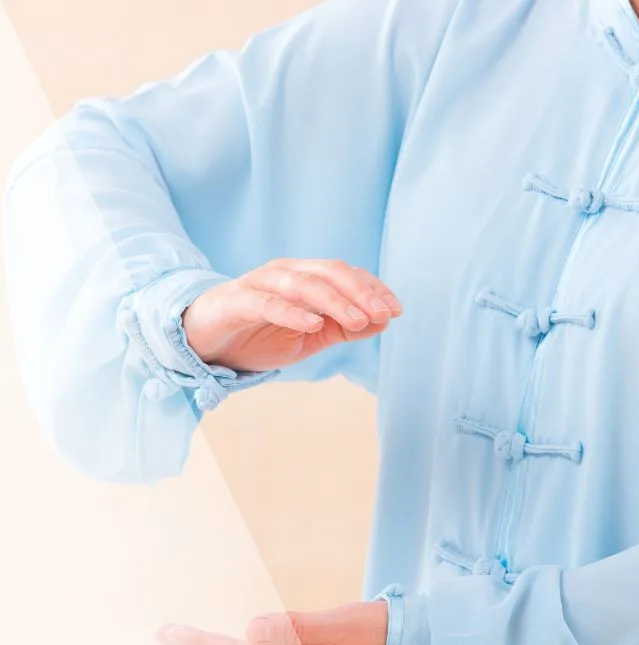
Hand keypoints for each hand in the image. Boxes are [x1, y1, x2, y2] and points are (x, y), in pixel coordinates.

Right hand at [182, 259, 402, 371]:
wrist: (208, 342)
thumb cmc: (261, 334)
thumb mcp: (311, 336)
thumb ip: (344, 327)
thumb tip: (384, 320)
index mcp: (306, 277)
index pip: (346, 275)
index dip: (372, 289)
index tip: (396, 309)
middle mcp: (286, 273)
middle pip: (329, 272)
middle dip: (360, 292)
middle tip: (384, 313)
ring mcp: (261, 283)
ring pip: (303, 284)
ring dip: (335, 302)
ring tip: (358, 321)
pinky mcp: (239, 300)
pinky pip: (268, 303)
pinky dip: (293, 312)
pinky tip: (313, 325)